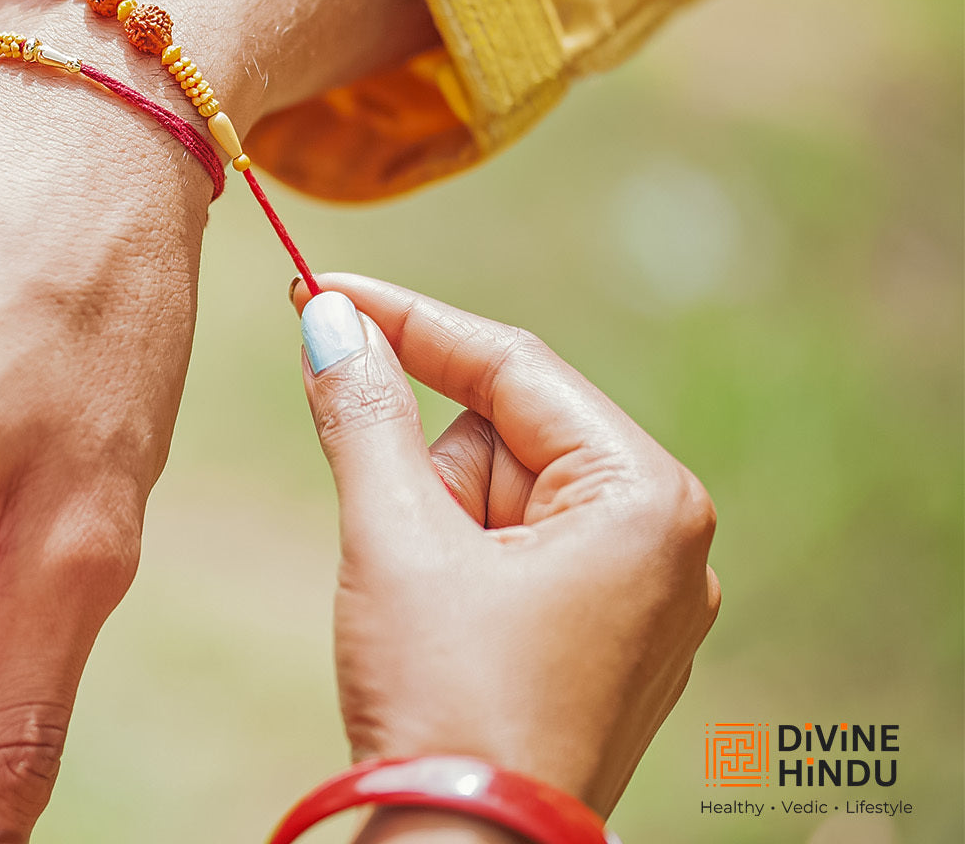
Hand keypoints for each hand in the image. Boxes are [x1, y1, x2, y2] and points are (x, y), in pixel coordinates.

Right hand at [292, 275, 719, 834]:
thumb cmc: (448, 701)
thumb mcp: (395, 539)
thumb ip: (363, 413)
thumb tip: (329, 321)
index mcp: (646, 501)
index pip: (514, 369)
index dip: (409, 323)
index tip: (324, 291)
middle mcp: (668, 542)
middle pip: (508, 442)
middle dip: (433, 479)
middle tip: (400, 550)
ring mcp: (644, 600)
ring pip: (505, 502)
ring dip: (441, 531)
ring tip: (426, 614)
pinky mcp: (608, 645)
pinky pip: (520, 559)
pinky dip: (463, 570)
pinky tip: (448, 633)